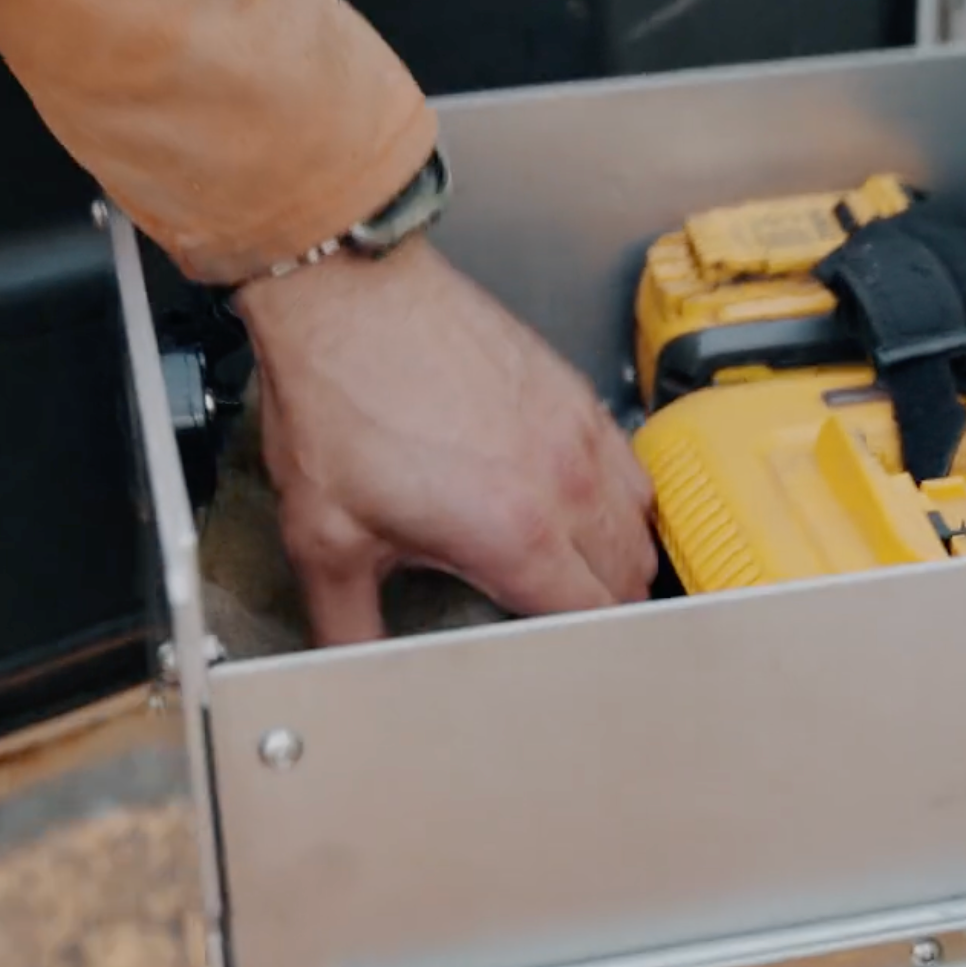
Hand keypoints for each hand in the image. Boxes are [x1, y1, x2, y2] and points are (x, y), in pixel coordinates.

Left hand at [232, 240, 655, 644]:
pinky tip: (582, 505)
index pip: (590, 621)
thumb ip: (346, 623)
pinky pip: (631, 467)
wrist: (348, 298)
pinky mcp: (574, 394)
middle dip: (601, 613)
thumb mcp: (325, 536)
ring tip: (578, 574)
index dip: (576, 652)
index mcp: (513, 534)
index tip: (554, 660)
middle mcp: (563, 484)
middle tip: (561, 624)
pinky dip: (620, 501)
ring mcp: (577, 433)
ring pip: (641, 524)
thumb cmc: (339, 399)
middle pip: (628, 579)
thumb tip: (350, 668)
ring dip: (619, 559)